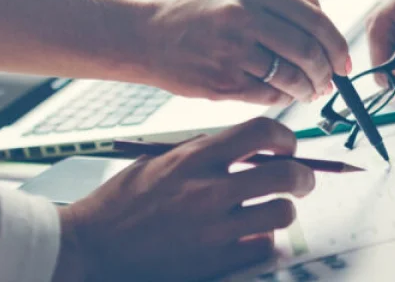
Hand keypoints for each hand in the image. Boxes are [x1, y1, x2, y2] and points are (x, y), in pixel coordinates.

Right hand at [52, 117, 313, 280]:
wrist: (90, 248)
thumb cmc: (120, 204)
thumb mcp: (158, 163)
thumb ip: (202, 154)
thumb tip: (247, 150)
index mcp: (193, 158)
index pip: (260, 133)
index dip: (285, 137)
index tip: (287, 146)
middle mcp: (208, 190)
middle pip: (286, 175)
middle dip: (304, 177)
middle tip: (301, 181)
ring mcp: (214, 229)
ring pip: (282, 214)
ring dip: (283, 211)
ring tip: (271, 212)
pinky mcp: (215, 262)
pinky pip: (264, 248)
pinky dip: (263, 242)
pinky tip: (248, 238)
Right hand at [138, 0, 350, 104]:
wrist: (145, 34)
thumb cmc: (196, 13)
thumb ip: (278, 1)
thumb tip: (319, 10)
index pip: (313, 19)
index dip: (336, 44)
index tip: (343, 60)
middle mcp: (243, 18)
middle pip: (306, 51)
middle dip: (326, 72)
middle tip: (330, 81)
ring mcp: (232, 52)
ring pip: (289, 77)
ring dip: (307, 89)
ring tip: (310, 92)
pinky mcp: (221, 82)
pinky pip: (266, 95)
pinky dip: (282, 98)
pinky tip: (284, 96)